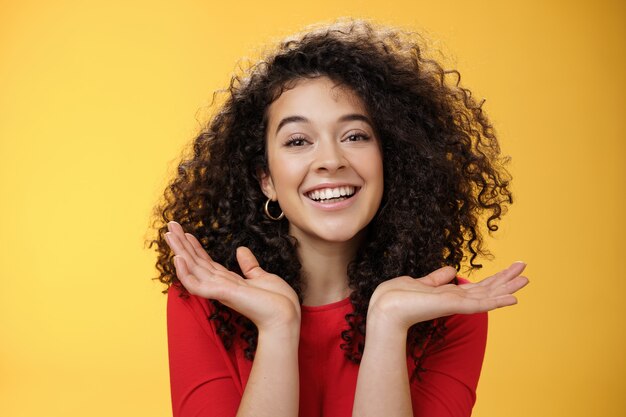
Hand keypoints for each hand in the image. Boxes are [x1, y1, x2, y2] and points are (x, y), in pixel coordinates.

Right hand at [164, 221, 300, 332]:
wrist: (286, 315)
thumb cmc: (277, 301)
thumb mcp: (262, 276)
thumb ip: (249, 266)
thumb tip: (241, 250)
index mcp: (228, 281)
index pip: (206, 262)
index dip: (195, 247)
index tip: (186, 233)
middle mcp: (220, 285)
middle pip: (195, 262)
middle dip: (182, 244)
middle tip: (170, 226)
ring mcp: (219, 290)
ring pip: (192, 269)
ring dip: (179, 251)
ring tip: (169, 234)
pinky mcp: (221, 294)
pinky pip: (196, 284)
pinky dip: (185, 273)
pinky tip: (178, 258)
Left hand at [368, 262, 528, 331]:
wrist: (385, 309)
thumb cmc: (397, 297)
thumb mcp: (420, 282)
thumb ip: (437, 279)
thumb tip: (452, 271)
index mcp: (449, 294)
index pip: (478, 287)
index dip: (495, 279)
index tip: (511, 269)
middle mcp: (456, 300)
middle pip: (488, 289)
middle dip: (507, 280)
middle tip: (527, 271)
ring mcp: (456, 304)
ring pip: (489, 295)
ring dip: (508, 287)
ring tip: (527, 279)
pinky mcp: (453, 306)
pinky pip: (480, 304)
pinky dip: (498, 301)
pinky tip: (513, 298)